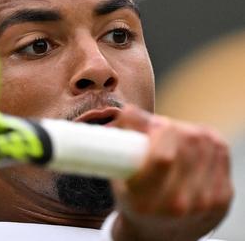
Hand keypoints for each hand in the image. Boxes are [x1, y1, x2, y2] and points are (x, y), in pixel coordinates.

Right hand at [109, 105, 232, 240]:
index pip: (163, 157)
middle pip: (187, 143)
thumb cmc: (134, 202)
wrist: (161, 237)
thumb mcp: (118, 180)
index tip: (139, 117)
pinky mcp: (223, 196)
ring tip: (173, 134)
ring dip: (187, 130)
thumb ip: (120, 149)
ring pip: (206, 142)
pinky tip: (192, 143)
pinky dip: (205, 139)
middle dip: (170, 126)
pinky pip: (220, 150)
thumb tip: (128, 114)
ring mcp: (206, 201)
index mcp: (146, 203)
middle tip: (156, 126)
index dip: (153, 127)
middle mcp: (180, 205)